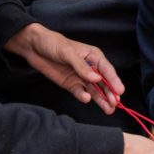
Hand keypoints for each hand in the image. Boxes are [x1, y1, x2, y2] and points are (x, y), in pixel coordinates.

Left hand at [4, 23, 123, 113]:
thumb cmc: (53, 43)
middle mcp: (90, 68)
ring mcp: (80, 77)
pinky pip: (80, 92)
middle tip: (115, 103)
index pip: (107, 70)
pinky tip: (87, 99)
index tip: (120, 91)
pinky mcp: (71, 84)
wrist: (33, 47)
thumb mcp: (68, 53)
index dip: (114, 81)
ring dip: (102, 99)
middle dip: (110, 93)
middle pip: (103, 83)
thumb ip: (82, 67)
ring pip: (94, 90)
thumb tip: (96, 79)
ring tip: (109, 110)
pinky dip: (84, 96)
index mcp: (94, 56)